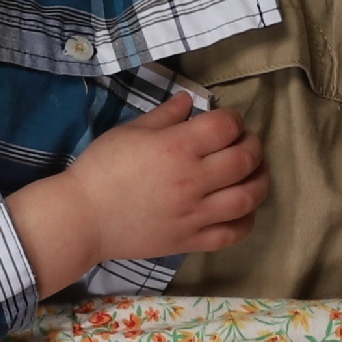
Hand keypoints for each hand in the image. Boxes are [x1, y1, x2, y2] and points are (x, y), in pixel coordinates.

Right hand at [4, 90, 267, 292]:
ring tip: (254, 175)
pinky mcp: (190, 240)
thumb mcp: (129, 131)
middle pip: (245, 159)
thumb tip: (190, 101)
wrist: (81, 218)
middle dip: (253, 146)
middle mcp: (191, 179)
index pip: (226, 126)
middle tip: (245, 145)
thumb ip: (165, 115)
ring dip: (260, 181)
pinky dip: (246, 220)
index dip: (234, 120)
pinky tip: (243, 210)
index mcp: (176, 147)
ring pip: (248, 197)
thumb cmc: (100, 169)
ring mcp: (193, 213)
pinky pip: (232, 233)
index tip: (227, 123)